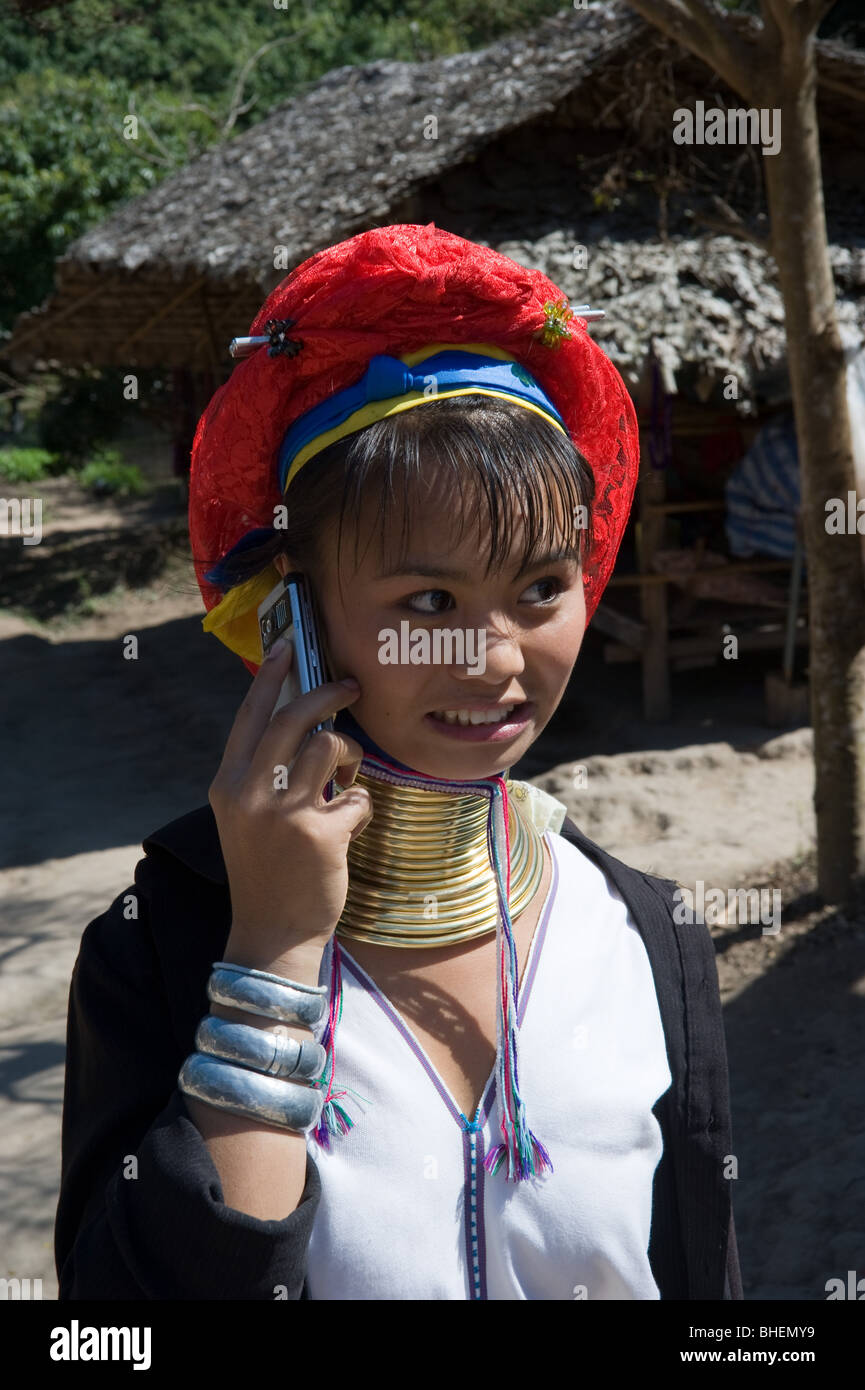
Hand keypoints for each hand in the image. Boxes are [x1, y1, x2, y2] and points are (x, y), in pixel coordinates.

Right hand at [208, 638, 372, 967]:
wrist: (271, 934)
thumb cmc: (267, 870)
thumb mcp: (247, 817)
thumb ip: (264, 774)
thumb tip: (303, 725)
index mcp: (228, 784)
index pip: (250, 716)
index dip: (271, 677)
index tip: (288, 646)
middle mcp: (249, 793)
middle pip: (293, 719)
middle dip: (327, 693)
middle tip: (352, 686)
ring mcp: (283, 813)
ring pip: (328, 747)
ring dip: (349, 755)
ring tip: (346, 779)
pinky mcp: (319, 834)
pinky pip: (357, 798)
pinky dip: (360, 810)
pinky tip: (347, 832)